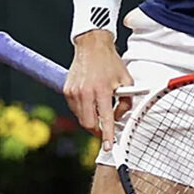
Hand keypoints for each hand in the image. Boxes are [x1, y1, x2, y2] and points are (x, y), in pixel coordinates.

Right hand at [64, 30, 134, 148]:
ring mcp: (74, 92)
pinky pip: (75, 109)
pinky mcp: (67, 90)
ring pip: (81, 118)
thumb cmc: (110, 63)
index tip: (109, 147)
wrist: (92, 46)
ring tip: (99, 107)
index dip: (108, 135)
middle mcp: (85, 92)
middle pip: (89, 124)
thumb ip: (126, 102)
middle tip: (106, 129)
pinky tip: (91, 100)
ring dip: (91, 119)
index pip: (105, 119)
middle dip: (98, 131)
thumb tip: (119, 118)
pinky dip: (84, 110)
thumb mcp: (126, 81)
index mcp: (102, 90)